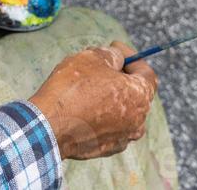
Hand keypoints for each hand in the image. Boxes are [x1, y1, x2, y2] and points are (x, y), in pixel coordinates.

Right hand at [29, 42, 156, 160]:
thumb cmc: (73, 88)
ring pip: (122, 110)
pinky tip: (83, 104)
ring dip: (110, 95)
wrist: (50, 125)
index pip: (146, 71)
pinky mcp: (107, 148)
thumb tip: (118, 58)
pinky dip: (101, 113)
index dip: (131, 56)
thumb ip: (113, 55)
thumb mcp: (94, 57)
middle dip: (119, 76)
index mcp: (140, 96)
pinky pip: (109, 125)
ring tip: (88, 84)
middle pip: (135, 92)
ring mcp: (123, 138)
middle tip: (100, 64)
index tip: (115, 48)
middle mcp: (138, 121)